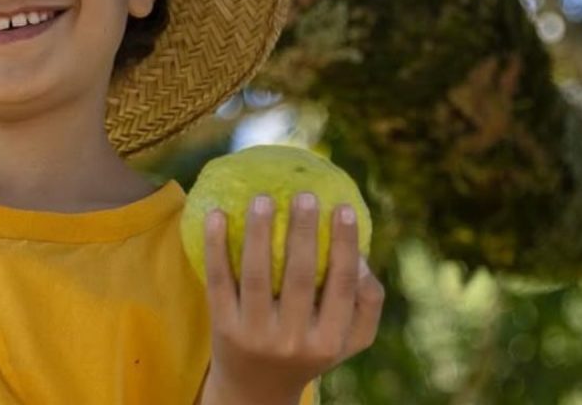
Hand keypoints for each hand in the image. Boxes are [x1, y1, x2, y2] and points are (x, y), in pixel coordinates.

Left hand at [198, 193, 384, 404]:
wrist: (256, 390)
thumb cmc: (309, 350)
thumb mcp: (348, 340)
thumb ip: (366, 302)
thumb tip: (361, 255)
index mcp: (328, 340)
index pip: (341, 287)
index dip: (345, 246)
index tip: (344, 208)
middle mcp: (292, 341)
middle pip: (299, 277)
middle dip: (304, 232)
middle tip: (305, 195)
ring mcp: (254, 335)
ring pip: (257, 276)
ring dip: (259, 233)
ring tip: (263, 198)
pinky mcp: (221, 328)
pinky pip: (219, 281)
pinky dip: (216, 247)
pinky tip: (216, 214)